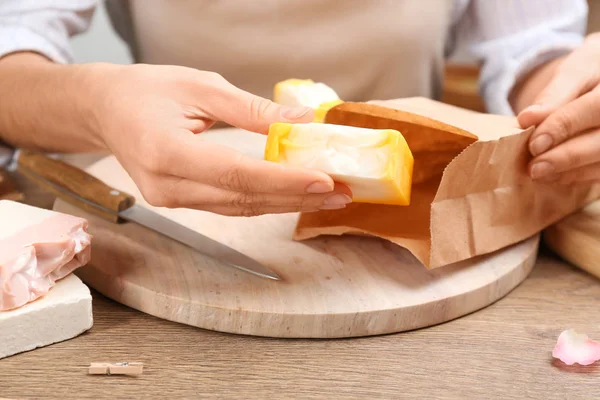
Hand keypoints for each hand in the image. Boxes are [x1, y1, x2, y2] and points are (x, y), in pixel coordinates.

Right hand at [93, 64, 351, 215]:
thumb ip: (253, 109)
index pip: (236, 174)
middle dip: (296, 197)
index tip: (324, 180)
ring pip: (239, 208)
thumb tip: (303, 122)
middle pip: (243, 199)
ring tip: (327, 196)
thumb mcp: (201, 87)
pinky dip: (264, 200)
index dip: (282, 181)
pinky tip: (293, 194)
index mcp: (165, 150)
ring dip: (286, 203)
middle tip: (341, 192)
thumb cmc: (145, 91)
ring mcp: (171, 199)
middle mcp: (166, 184)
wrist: (106, 111)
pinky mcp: (180, 201)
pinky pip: (229, 205)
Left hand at [517, 33, 599, 184]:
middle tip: (534, 168)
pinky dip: (578, 176)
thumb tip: (528, 118)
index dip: (563, 127)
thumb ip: (554, 95)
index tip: (535, 144)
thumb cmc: (594, 70)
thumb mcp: (576, 71)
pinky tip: (554, 176)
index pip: (595, 108)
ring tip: (539, 173)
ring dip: (570, 172)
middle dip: (566, 157)